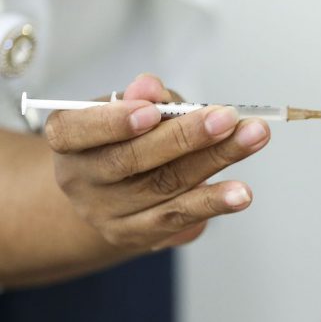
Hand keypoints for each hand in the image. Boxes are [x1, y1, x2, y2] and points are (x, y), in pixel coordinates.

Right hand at [45, 74, 269, 250]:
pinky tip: (241, 193)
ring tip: (251, 141)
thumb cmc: (120, 136)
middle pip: (133, 160)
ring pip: (165, 187)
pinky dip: (213, 203)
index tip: (153, 110)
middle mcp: (82, 180)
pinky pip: (179, 218)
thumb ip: (143, 97)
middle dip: (186, 136)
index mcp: (68, 140)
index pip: (79, 131)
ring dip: (214, 162)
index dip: (114, 122)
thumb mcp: (124, 108)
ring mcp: (108, 213)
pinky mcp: (138, 235)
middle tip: (228, 118)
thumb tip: (151, 87)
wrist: (107, 192)